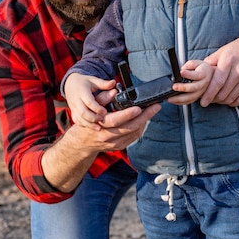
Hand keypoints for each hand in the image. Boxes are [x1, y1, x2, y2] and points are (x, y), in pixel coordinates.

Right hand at [42, 103, 160, 193]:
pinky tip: (144, 120)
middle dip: (145, 116)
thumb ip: (102, 99)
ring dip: (145, 121)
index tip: (140, 107)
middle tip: (155, 107)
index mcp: (101, 125)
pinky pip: (133, 137)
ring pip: (134, 133)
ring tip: (152, 111)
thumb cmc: (88, 121)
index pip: (117, 120)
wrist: (82, 142)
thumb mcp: (91, 107)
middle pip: (130, 127)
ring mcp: (114, 144)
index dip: (129, 114)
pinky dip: (140, 128)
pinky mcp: (119, 147)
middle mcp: (108, 137)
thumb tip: (114, 91)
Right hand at [64, 73, 116, 128]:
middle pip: (83, 112)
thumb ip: (104, 83)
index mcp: (82, 91)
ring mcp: (73, 107)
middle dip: (93, 118)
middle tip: (103, 119)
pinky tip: (92, 127)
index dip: (97, 108)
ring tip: (99, 127)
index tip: (105, 112)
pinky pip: (77, 120)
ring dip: (89, 124)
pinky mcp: (73, 112)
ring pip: (79, 118)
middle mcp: (76, 100)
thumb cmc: (84, 82)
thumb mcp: (93, 80)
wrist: (70, 84)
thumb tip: (114, 83)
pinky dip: (84, 125)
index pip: (89, 102)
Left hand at [168, 59, 213, 104]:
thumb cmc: (202, 69)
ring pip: (192, 97)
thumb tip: (182, 69)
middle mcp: (204, 84)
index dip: (189, 74)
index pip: (197, 75)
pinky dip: (181, 102)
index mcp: (204, 74)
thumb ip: (190, 65)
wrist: (211, 76)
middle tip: (174, 87)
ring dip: (180, 99)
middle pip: (194, 87)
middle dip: (183, 88)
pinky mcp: (198, 97)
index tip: (181, 72)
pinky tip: (174, 101)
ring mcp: (202, 92)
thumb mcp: (197, 63)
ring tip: (170, 98)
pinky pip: (190, 101)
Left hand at [199, 30, 238, 106]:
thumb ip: (212, 59)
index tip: (202, 102)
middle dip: (214, 99)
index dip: (208, 95)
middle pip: (223, 93)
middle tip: (209, 100)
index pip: (216, 83)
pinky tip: (229, 100)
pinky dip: (234, 103)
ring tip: (218, 100)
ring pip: (232, 98)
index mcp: (228, 61)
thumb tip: (199, 68)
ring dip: (223, 102)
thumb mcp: (225, 49)